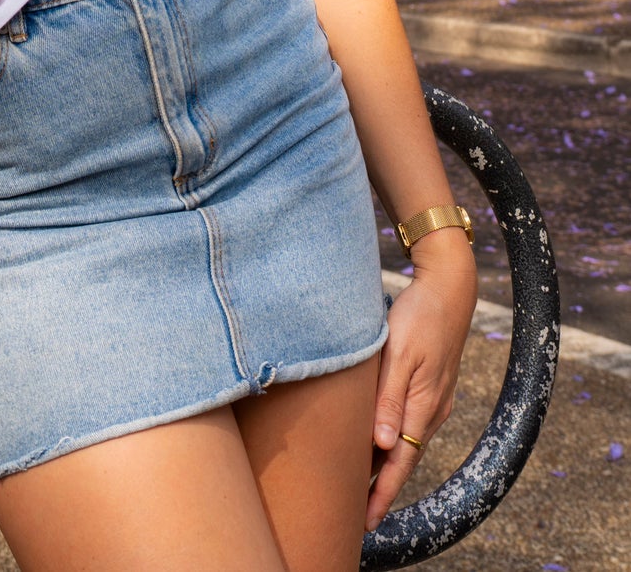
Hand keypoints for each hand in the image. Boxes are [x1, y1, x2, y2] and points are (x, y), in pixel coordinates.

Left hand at [366, 237, 476, 529]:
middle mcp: (432, 409)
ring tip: (363, 484)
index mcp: (422, 405)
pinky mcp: (432, 386)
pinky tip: (379, 441)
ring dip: (387, 464)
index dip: (382, 492)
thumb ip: (389, 399)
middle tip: (359, 514)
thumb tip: (381, 445)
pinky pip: (411, 423)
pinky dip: (395, 440)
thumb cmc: (418, 316)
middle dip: (382, 486)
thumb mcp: (399, 354)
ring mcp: (434, 398)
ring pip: (407, 441)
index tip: (366, 521)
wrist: (448, 288)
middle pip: (404, 458)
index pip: (400, 461)